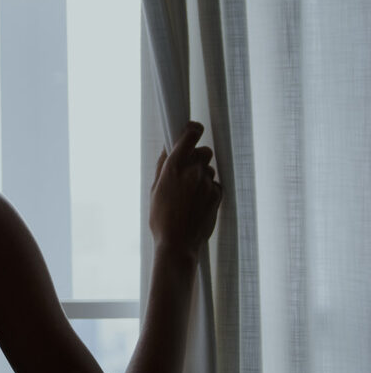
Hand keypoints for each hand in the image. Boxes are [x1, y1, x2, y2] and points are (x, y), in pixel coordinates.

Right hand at [149, 121, 221, 257]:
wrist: (178, 243)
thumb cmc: (161, 218)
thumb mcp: (154, 189)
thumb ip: (163, 166)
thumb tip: (168, 149)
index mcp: (174, 166)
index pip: (191, 134)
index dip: (193, 129)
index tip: (192, 130)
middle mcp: (193, 171)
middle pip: (204, 151)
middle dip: (197, 157)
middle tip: (186, 171)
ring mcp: (207, 183)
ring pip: (209, 169)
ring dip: (201, 175)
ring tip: (188, 194)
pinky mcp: (217, 195)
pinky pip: (214, 184)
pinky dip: (208, 190)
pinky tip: (196, 203)